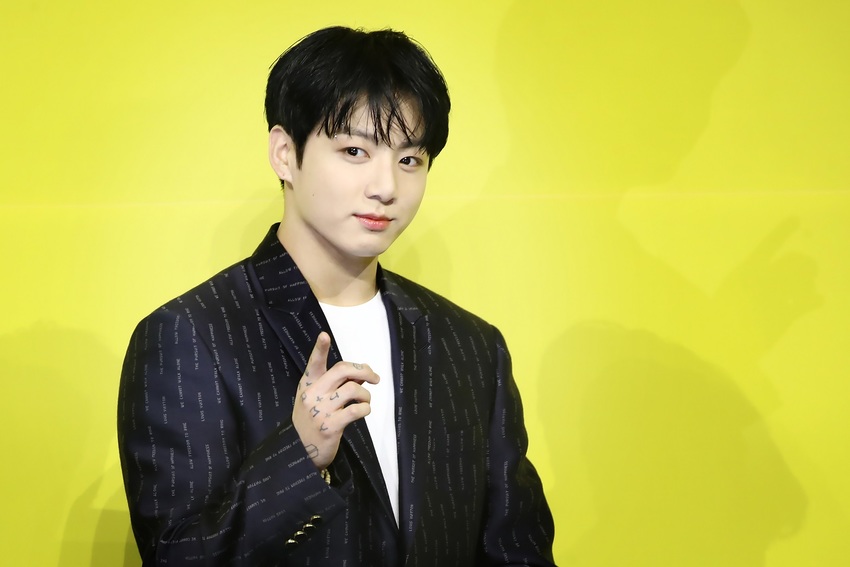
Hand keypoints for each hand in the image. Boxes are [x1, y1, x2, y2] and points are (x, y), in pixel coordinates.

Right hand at [292, 332, 378, 469]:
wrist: (299, 453)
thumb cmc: (311, 423)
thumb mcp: (315, 400)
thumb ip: (333, 386)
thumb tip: (360, 374)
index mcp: (307, 385)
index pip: (314, 363)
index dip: (319, 349)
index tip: (324, 335)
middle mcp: (312, 395)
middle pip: (343, 370)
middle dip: (364, 370)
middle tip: (375, 378)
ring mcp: (320, 411)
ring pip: (353, 389)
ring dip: (366, 395)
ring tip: (365, 402)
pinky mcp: (330, 426)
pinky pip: (356, 410)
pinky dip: (365, 409)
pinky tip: (363, 412)